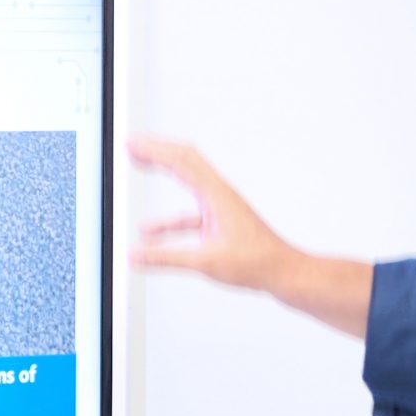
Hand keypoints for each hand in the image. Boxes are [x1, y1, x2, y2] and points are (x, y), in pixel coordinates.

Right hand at [129, 137, 296, 291]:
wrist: (283, 272)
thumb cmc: (257, 262)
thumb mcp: (205, 262)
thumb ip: (166, 258)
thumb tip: (136, 255)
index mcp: (217, 195)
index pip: (180, 161)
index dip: (154, 150)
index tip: (133, 143)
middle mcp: (219, 194)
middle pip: (185, 159)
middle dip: (158, 148)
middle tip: (134, 144)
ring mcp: (220, 206)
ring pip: (188, 180)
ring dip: (163, 172)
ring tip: (140, 165)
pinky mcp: (220, 221)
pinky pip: (188, 212)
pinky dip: (168, 217)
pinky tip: (151, 232)